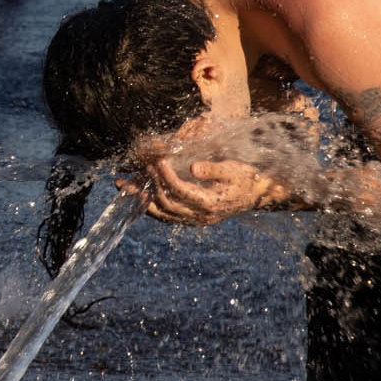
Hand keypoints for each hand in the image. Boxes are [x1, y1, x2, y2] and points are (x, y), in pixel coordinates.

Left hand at [121, 154, 278, 226]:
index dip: (166, 175)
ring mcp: (196, 220)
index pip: (180, 190)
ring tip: (123, 186)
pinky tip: (139, 195)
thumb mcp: (234, 169)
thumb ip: (214, 169)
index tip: (157, 160)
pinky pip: (167, 216)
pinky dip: (151, 206)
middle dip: (149, 185)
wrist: (257, 194)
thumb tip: (193, 167)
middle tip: (137, 169)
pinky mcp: (193, 219)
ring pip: (162, 213)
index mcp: (210, 202)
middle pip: (166, 203)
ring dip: (141, 198)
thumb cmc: (246, 177)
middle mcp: (201, 216)